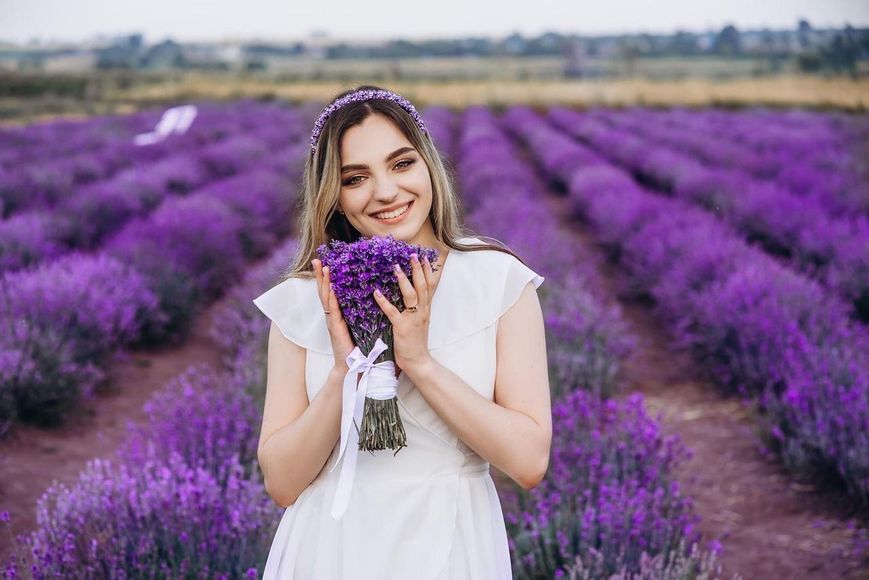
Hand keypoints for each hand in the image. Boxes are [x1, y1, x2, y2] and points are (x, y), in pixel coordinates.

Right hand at [312, 258, 354, 372]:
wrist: (353, 365)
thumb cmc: (358, 346)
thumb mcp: (360, 324)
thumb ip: (361, 311)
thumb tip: (373, 294)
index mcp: (339, 313)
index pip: (331, 291)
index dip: (328, 278)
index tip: (327, 262)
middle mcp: (333, 315)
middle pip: (324, 291)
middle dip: (321, 275)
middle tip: (317, 259)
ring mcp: (332, 321)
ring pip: (326, 298)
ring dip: (324, 282)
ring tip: (323, 267)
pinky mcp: (336, 329)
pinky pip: (333, 311)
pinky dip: (331, 299)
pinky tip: (330, 288)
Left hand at [372, 252, 439, 376]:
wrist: (419, 361)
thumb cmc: (416, 341)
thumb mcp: (420, 321)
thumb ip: (417, 307)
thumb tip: (412, 294)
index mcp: (426, 309)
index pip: (430, 286)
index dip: (428, 271)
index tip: (425, 257)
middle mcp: (422, 311)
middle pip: (422, 286)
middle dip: (418, 269)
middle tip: (413, 254)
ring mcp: (412, 319)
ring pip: (410, 295)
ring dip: (403, 280)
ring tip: (396, 267)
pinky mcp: (401, 327)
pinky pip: (392, 312)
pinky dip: (384, 301)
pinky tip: (376, 292)